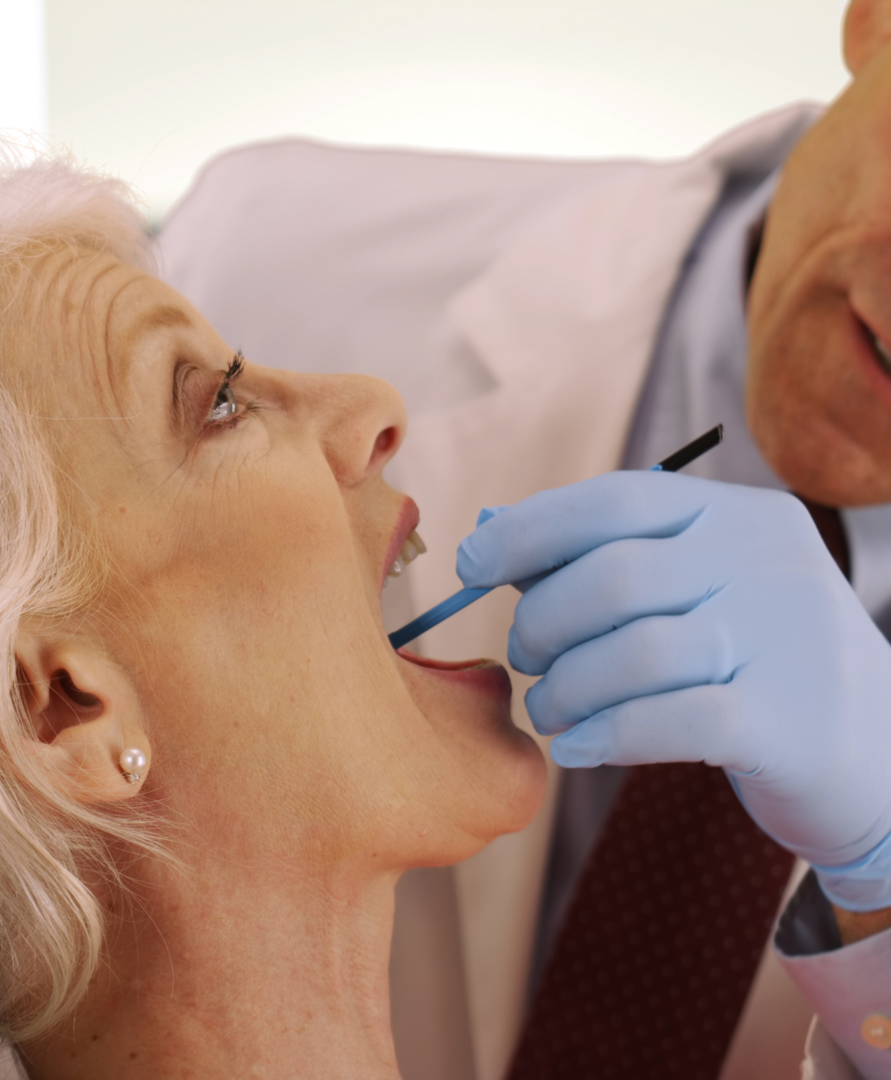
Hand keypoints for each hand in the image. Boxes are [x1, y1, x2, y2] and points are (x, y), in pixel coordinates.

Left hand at [457, 472, 890, 910]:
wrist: (881, 758)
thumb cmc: (756, 664)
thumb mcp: (700, 593)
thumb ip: (606, 562)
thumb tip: (492, 536)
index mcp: (741, 518)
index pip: (617, 499)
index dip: (529, 529)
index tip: (473, 563)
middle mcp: (768, 565)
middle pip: (612, 578)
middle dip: (541, 622)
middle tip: (526, 658)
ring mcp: (787, 641)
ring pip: (634, 653)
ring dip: (564, 689)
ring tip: (550, 711)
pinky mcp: (790, 723)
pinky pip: (668, 720)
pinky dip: (605, 734)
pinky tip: (577, 749)